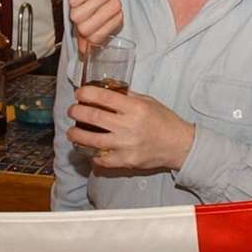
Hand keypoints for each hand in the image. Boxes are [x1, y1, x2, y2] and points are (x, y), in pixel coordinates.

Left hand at [66, 86, 194, 171]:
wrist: (179, 145)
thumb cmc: (164, 121)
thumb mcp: (148, 101)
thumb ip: (127, 96)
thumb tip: (106, 90)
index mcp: (135, 108)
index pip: (104, 97)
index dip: (86, 94)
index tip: (79, 93)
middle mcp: (129, 126)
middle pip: (93, 117)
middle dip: (77, 112)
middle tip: (72, 111)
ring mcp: (127, 146)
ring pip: (92, 140)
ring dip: (77, 135)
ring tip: (72, 132)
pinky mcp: (126, 161)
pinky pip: (102, 159)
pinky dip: (93, 155)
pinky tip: (88, 149)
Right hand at [68, 0, 121, 54]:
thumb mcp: (89, 14)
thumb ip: (86, 35)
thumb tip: (84, 54)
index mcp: (115, 17)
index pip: (94, 39)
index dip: (83, 31)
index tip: (86, 18)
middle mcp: (114, 6)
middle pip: (84, 28)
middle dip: (76, 18)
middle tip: (82, 6)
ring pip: (77, 14)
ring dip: (74, 5)